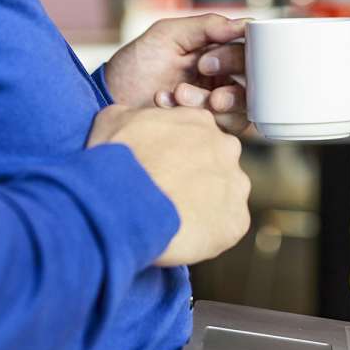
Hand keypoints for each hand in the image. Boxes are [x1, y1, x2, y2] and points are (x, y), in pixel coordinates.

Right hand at [87, 105, 250, 265]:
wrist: (124, 201)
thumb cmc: (118, 160)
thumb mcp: (113, 120)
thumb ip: (133, 115)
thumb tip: (132, 119)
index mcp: (200, 121)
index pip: (196, 136)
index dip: (175, 155)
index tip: (160, 169)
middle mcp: (227, 148)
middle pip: (215, 164)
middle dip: (195, 179)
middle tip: (167, 195)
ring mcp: (235, 184)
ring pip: (223, 197)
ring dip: (204, 207)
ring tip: (173, 218)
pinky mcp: (236, 220)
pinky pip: (225, 228)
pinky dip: (207, 234)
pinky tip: (183, 234)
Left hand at [103, 13, 248, 133]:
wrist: (109, 103)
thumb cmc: (135, 66)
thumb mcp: (167, 35)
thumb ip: (206, 26)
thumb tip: (246, 23)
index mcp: (218, 54)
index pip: (249, 52)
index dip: (236, 56)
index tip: (207, 60)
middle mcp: (223, 81)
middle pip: (255, 81)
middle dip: (229, 79)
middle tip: (200, 74)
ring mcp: (218, 108)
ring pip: (242, 108)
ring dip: (210, 102)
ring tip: (177, 95)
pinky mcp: (209, 131)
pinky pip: (226, 129)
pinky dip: (199, 118)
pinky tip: (169, 107)